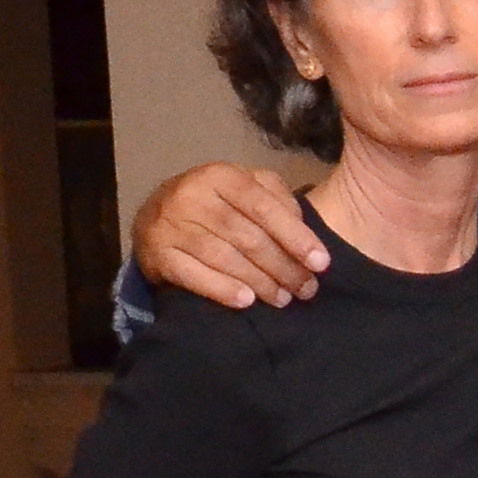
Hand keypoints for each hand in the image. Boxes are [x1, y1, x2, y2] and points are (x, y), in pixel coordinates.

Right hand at [137, 163, 329, 308]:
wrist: (155, 215)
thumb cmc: (215, 203)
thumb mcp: (245, 187)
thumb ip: (277, 199)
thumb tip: (305, 229)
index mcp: (221, 175)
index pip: (264, 207)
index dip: (296, 237)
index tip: (321, 264)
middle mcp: (193, 195)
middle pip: (248, 237)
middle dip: (283, 267)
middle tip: (306, 290)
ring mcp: (171, 224)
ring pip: (225, 258)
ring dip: (260, 283)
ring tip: (283, 299)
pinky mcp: (157, 253)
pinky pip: (193, 275)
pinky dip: (222, 290)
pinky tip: (246, 301)